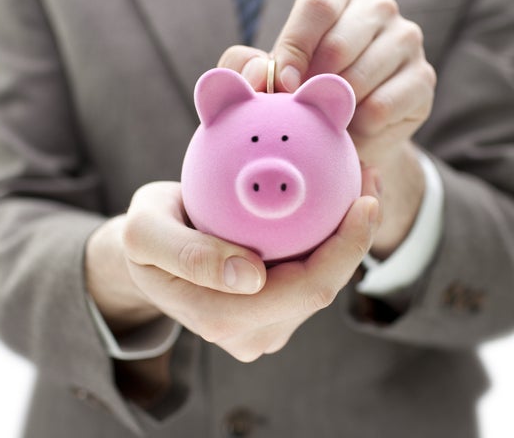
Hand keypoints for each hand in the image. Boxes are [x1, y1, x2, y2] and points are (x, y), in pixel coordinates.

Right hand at [86, 178, 379, 361]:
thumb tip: (250, 276)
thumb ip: (186, 255)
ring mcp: (264, 328)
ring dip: (348, 238)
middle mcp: (250, 334)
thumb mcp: (145, 233)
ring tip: (360, 182)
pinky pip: (312, 277)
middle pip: (324, 289)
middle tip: (370, 179)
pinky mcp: (273, 314)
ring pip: (324, 284)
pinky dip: (330, 242)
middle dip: (357, 237)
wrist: (147, 255)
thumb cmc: (144, 237)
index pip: (305, 290)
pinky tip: (338, 202)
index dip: (345, 249)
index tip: (366, 198)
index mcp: (223, 318)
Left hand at [219, 0, 435, 256]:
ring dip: (334, 111)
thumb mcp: (264, 73)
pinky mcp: (423, 79)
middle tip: (303, 110)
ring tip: (326, 120)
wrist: (344, 127)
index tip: (282, 87)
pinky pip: (381, 109)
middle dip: (312, 86)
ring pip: (361, 79)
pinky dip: (357, 131)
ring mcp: (406, 40)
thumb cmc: (298, 89)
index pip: (318, 4)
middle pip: (340, 44)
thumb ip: (246, 66)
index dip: (295, 48)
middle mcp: (377, 6)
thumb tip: (257, 74)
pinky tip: (350, 131)